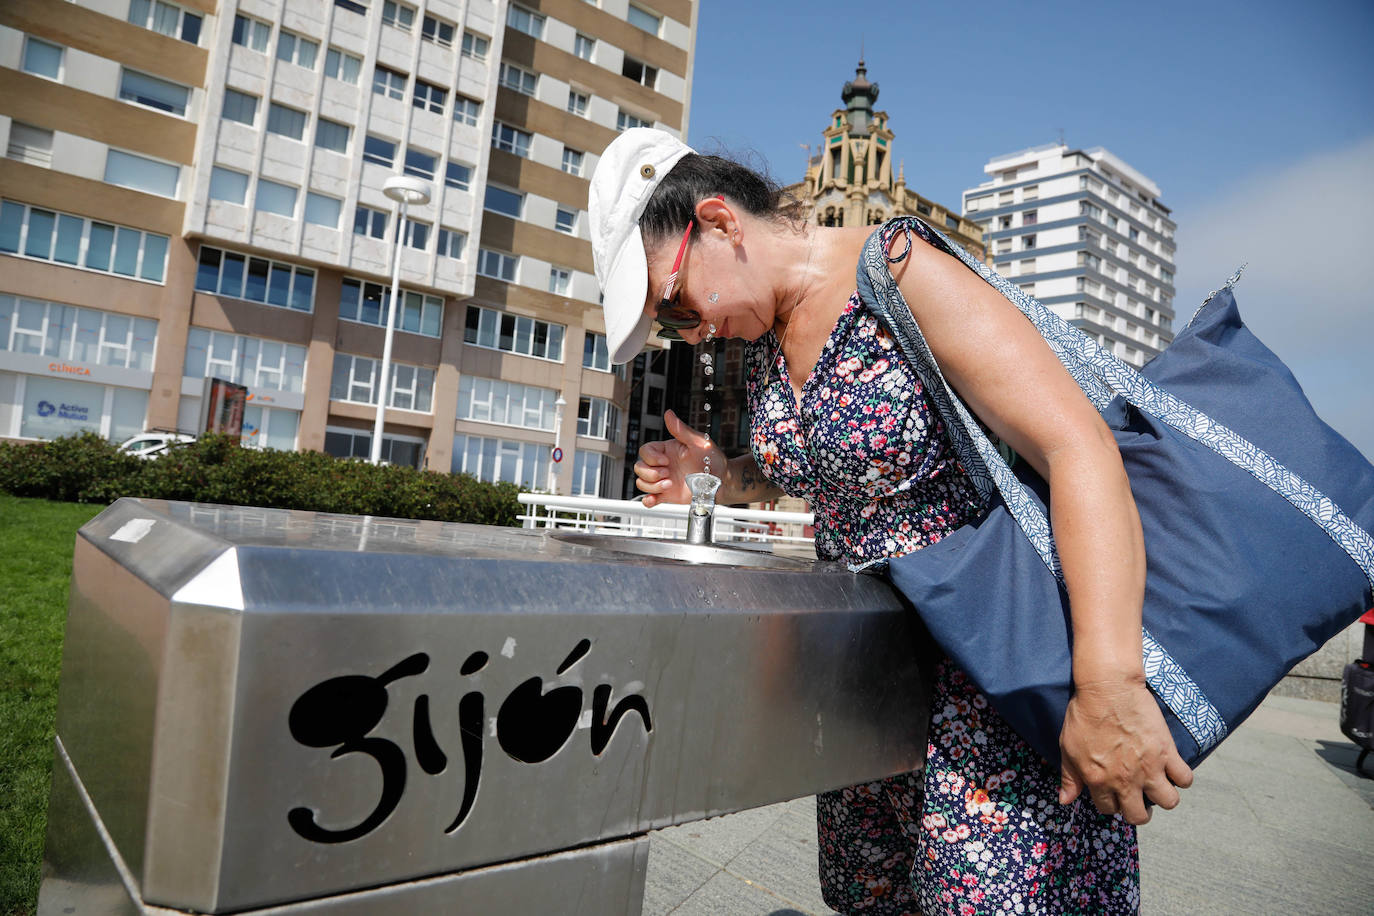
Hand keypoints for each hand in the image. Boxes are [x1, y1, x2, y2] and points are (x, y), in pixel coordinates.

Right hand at [633, 410, 724, 506]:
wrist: (721, 482)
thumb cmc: (712, 460)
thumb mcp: (698, 442)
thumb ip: (681, 430)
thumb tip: (669, 414)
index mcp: (666, 451)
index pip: (645, 451)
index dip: (651, 457)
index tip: (665, 460)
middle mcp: (661, 465)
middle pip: (639, 467)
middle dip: (650, 472)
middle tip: (667, 473)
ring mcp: (662, 480)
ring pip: (642, 482)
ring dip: (652, 485)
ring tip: (670, 484)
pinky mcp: (666, 495)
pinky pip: (648, 499)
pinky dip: (647, 500)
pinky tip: (655, 498)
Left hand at [1058, 676, 1193, 824]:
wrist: (1108, 688)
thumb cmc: (1084, 714)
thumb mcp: (1067, 747)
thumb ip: (1069, 777)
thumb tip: (1065, 800)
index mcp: (1099, 780)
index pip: (1108, 809)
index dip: (1110, 803)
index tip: (1113, 794)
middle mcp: (1125, 780)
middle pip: (1138, 816)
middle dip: (1138, 811)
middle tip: (1137, 797)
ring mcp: (1149, 767)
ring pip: (1168, 802)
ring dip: (1163, 797)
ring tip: (1157, 785)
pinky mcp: (1167, 752)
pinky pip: (1185, 778)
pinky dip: (1182, 777)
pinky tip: (1172, 769)